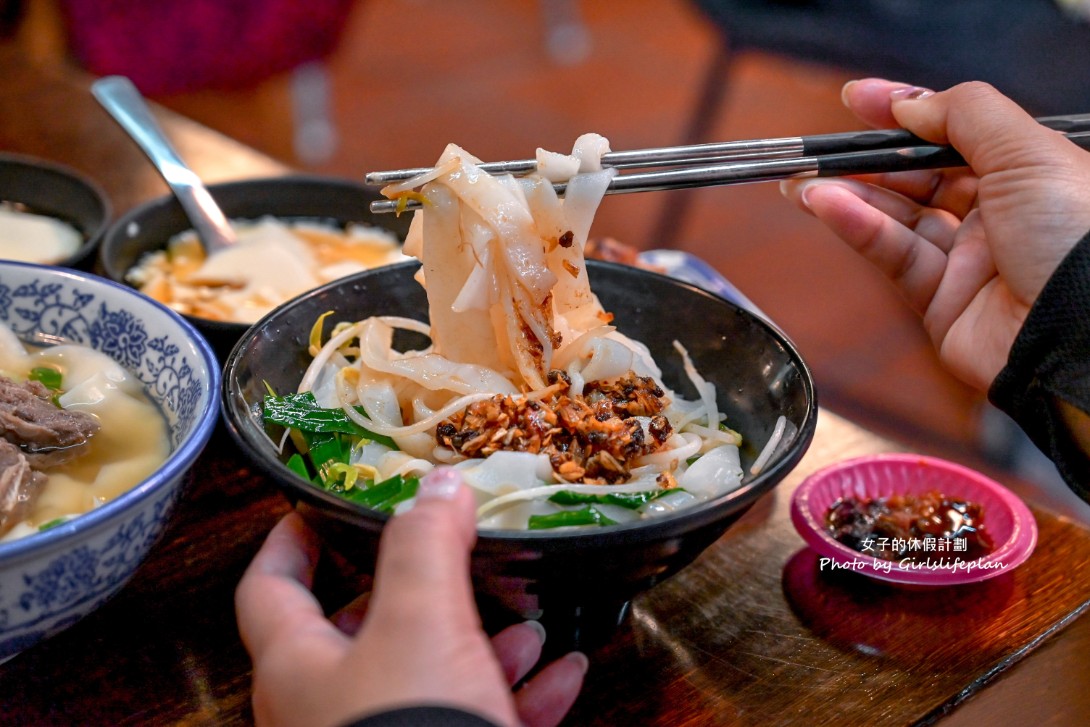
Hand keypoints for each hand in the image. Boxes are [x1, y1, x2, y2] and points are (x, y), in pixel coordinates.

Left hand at [236, 468, 586, 726]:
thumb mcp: (420, 621)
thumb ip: (422, 545)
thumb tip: (435, 488)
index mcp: (300, 669)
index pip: (269, 590)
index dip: (289, 540)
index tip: (313, 506)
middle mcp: (329, 711)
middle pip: (362, 632)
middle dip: (418, 591)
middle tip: (452, 558)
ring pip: (429, 678)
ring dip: (484, 645)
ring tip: (530, 624)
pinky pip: (477, 720)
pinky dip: (519, 696)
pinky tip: (564, 677)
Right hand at [781, 79, 1089, 390]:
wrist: (1080, 333)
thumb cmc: (1077, 237)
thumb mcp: (1027, 152)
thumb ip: (964, 115)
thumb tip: (908, 102)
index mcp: (1029, 173)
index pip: (956, 134)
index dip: (907, 115)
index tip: (859, 99)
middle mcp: (1000, 215)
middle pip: (919, 179)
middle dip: (869, 161)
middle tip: (820, 149)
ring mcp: (970, 262)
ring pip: (899, 220)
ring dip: (851, 196)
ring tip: (805, 182)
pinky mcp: (942, 304)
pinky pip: (895, 257)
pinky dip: (859, 229)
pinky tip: (828, 206)